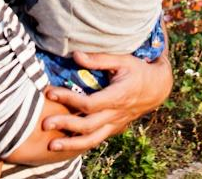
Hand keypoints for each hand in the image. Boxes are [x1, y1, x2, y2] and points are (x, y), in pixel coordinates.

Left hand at [40, 50, 172, 152]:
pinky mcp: (114, 129)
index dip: (69, 99)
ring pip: (92, 140)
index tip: (50, 92)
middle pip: (88, 125)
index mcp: (118, 96)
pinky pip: (96, 140)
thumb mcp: (122, 60)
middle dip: (65, 125)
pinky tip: (64, 145)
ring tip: (51, 146)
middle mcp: (116, 114)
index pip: (89, 103)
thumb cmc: (138, 70)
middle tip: (44, 124)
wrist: (157, 88)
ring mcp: (115, 124)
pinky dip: (80, 145)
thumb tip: (75, 55)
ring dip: (71, 144)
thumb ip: (98, 59)